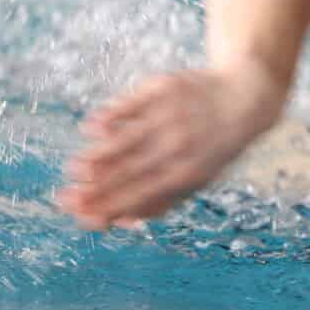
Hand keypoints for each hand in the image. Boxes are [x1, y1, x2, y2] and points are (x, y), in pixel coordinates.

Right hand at [57, 60, 287, 230]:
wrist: (245, 96)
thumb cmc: (213, 146)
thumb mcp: (198, 178)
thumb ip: (161, 200)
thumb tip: (121, 221)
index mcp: (189, 172)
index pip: (142, 194)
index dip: (110, 207)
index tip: (82, 217)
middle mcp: (180, 144)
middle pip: (131, 171)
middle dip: (95, 188)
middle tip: (64, 199)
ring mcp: (172, 115)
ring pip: (129, 139)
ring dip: (99, 155)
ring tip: (74, 169)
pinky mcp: (165, 88)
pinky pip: (134, 104)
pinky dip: (112, 116)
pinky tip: (92, 127)